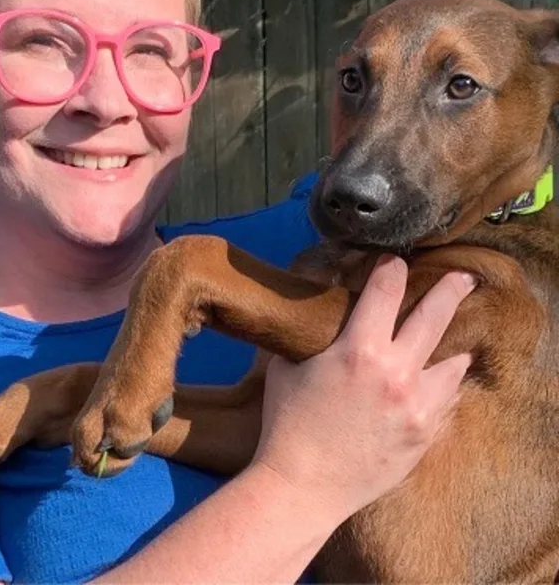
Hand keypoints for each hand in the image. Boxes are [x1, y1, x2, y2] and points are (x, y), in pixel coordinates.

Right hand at [251, 254, 473, 523]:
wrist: (302, 487)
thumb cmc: (286, 422)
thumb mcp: (286, 364)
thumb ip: (308, 332)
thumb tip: (316, 305)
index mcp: (358, 349)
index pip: (386, 290)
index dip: (391, 268)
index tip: (394, 261)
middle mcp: (397, 372)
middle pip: (436, 317)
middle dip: (450, 289)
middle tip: (461, 277)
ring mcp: (418, 406)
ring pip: (453, 363)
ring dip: (450, 348)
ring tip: (451, 342)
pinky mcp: (426, 435)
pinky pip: (447, 400)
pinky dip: (442, 385)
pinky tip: (435, 382)